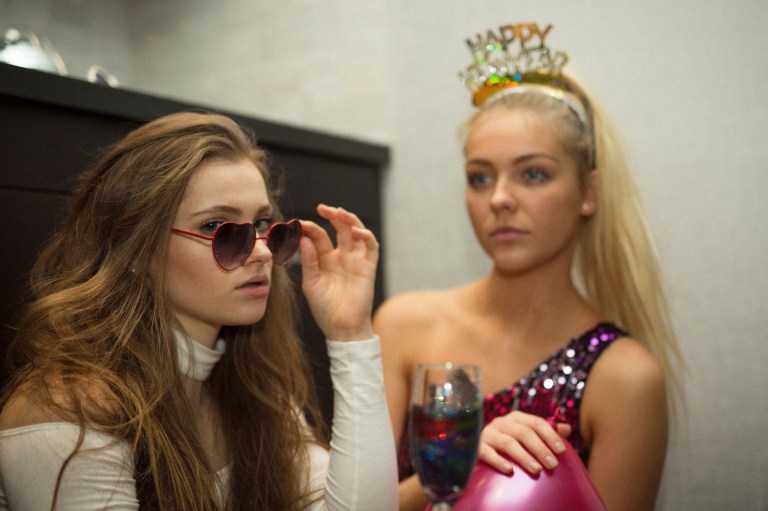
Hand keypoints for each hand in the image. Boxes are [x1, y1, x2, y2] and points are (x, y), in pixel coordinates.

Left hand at [298, 204, 377, 340]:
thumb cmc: (325, 309)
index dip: (310, 228)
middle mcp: (342, 257)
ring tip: (339, 213)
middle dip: (333, 216)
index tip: (298, 223)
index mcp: (326, 260)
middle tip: (322, 208)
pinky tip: (355, 231)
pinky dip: (365, 236)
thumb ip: (309, 261)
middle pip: (340, 229)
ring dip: (349, 220)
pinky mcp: (368, 267)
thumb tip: (303, 239)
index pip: (320, 236)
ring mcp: (356, 261)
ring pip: (356, 232)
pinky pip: (371, 247)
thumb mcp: (311, 284)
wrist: (341, 328)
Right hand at [478, 411, 571, 474]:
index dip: (550, 435)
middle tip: (553, 465)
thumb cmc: (510, 443)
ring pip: (508, 443)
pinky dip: (498, 461)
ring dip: (524, 457)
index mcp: (516, 418)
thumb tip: (567, 429)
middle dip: (540, 449)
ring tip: (537, 470)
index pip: (536, 422)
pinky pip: (488, 453)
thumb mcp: (527, 435)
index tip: (562, 451)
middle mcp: (502, 422)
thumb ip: (546, 432)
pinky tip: (510, 470)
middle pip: (524, 433)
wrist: (477, 448)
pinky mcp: (477, 447)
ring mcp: (488, 433)